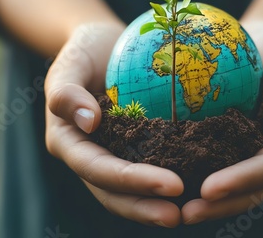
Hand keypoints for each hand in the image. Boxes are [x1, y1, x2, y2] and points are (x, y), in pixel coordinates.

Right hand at [44, 23, 183, 226]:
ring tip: (188, 212)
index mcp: (69, 141)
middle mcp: (89, 155)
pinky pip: (149, 167)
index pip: (98, 168)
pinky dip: (165, 181)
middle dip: (143, 206)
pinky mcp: (132, 148)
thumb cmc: (85, 50)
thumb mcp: (70, 62)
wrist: (104, 46)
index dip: (131, 181)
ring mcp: (111, 154)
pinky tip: (195, 185)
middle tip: (177, 216)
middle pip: (112, 191)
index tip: (172, 185)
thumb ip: (67, 92)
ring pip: (129, 191)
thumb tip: (89, 122)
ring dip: (153, 205)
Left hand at [181, 21, 262, 223]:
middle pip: (254, 189)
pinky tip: (173, 187)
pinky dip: (200, 181)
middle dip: (223, 204)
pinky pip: (220, 169)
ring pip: (238, 189)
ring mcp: (256, 153)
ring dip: (212, 205)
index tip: (209, 188)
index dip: (243, 180)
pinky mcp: (236, 148)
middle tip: (187, 213)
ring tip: (178, 212)